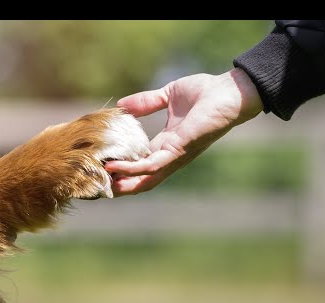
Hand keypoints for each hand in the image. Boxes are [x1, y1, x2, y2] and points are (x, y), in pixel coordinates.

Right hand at [105, 68, 263, 195]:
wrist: (228, 91)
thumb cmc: (204, 92)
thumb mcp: (167, 96)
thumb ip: (146, 102)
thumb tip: (121, 105)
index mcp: (166, 145)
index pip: (140, 163)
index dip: (122, 168)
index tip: (100, 168)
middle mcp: (169, 156)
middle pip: (141, 179)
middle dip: (120, 186)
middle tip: (96, 187)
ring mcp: (174, 156)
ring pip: (144, 179)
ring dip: (122, 183)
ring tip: (100, 182)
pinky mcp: (178, 150)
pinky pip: (151, 165)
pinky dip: (132, 169)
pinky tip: (114, 166)